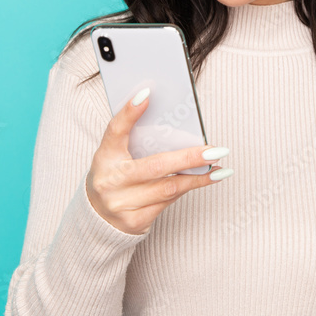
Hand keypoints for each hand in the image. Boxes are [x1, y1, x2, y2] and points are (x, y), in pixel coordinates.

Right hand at [85, 86, 232, 234]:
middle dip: (189, 158)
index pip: (115, 130)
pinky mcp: (135, 221)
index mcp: (104, 157)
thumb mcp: (114, 154)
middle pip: (155, 166)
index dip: (129, 112)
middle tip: (214, 150)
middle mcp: (110, 181)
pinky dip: (188, 188)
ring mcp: (122, 204)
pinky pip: (168, 202)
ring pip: (168, 188)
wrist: (96, 218)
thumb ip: (135, 138)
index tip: (147, 94)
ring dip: (198, 177)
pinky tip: (205, 180)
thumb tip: (174, 122)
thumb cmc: (113, 176)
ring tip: (219, 167)